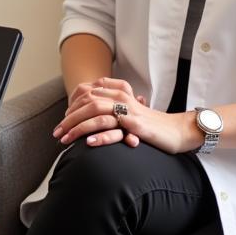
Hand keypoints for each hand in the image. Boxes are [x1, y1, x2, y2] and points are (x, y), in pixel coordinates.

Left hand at [54, 77, 193, 153]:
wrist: (178, 131)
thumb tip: (87, 113)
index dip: (71, 108)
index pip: (87, 95)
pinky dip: (100, 136)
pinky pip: (114, 129)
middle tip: (57, 134)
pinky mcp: (137, 126)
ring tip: (65, 140)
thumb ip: (111, 107)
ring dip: (77, 128)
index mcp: (119, 91)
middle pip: (87, 103)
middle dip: (69, 119)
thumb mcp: (129, 111)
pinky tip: (87, 143)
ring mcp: (130, 111)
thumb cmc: (151, 124)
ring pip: (96, 114)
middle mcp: (122, 97)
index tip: (62, 122)